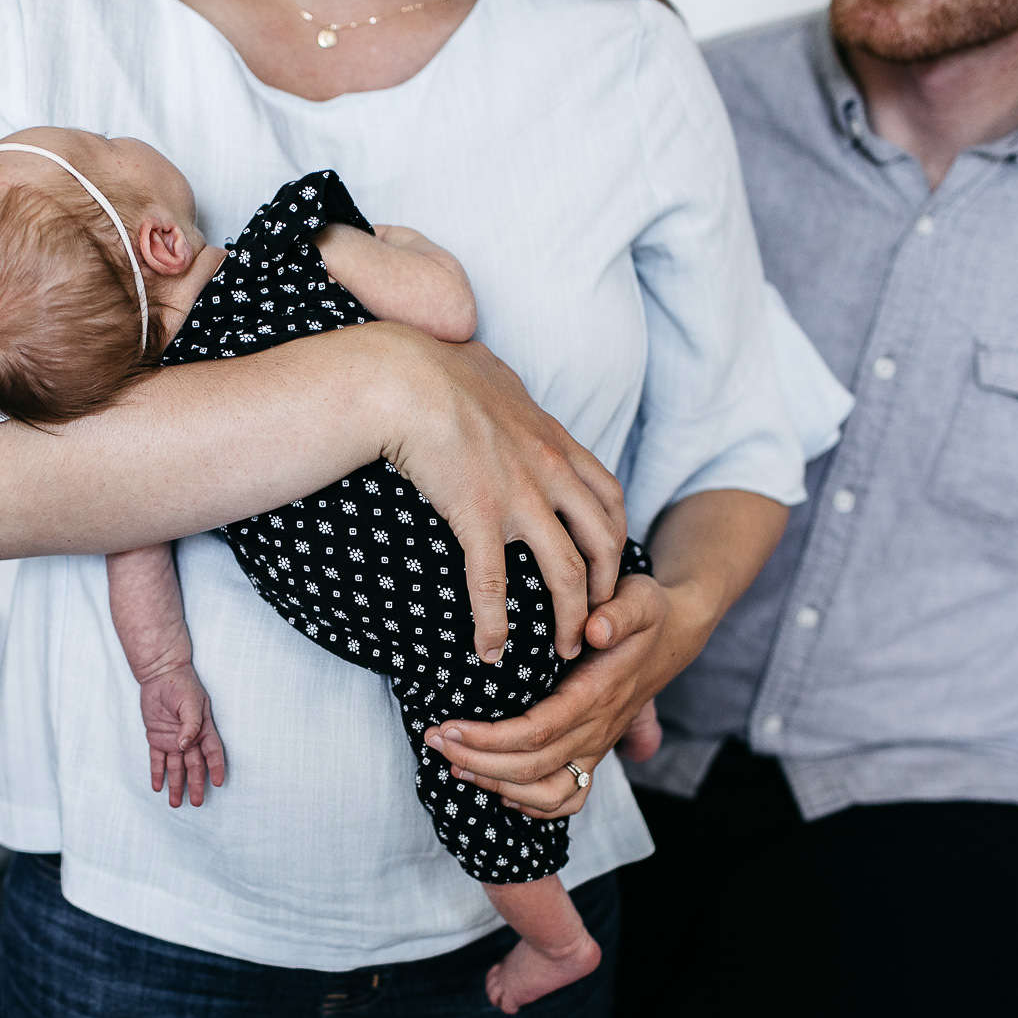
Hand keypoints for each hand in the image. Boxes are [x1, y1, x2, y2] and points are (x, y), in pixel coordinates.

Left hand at [139, 666, 227, 806]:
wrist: (160, 674)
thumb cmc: (180, 684)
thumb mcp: (190, 702)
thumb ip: (190, 724)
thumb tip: (185, 746)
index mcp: (203, 729)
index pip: (212, 752)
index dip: (216, 768)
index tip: (219, 783)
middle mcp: (190, 738)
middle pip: (194, 765)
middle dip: (196, 784)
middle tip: (196, 802)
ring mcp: (173, 739)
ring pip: (176, 767)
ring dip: (176, 784)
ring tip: (175, 803)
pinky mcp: (157, 738)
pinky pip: (157, 760)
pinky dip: (157, 773)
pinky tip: (158, 787)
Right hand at [384, 335, 627, 663]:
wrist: (404, 378)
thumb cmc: (435, 367)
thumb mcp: (489, 370)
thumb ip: (501, 385)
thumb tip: (485, 367)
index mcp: (554, 441)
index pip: (608, 496)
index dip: (614, 537)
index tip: (604, 566)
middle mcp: (550, 471)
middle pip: (602, 541)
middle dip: (606, 588)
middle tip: (597, 620)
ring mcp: (519, 496)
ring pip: (565, 572)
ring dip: (571, 618)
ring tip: (565, 650)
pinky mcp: (479, 516)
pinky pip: (494, 583)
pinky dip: (495, 623)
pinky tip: (490, 649)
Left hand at [426, 574, 702, 818]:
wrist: (674, 634)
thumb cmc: (646, 613)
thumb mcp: (639, 599)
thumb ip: (619, 613)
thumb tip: (593, 629)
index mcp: (597, 695)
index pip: (538, 731)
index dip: (489, 738)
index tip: (448, 726)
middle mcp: (597, 729)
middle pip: (532, 767)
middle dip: (476, 760)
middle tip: (433, 740)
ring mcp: (596, 746)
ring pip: (547, 792)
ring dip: (496, 785)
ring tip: (453, 765)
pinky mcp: (592, 752)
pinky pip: (566, 798)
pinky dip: (530, 804)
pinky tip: (495, 786)